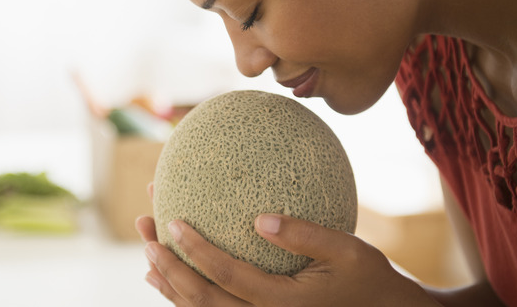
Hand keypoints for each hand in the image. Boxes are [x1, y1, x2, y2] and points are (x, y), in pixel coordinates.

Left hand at [136, 184, 439, 305]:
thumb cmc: (369, 280)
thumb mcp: (349, 251)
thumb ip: (305, 235)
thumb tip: (260, 218)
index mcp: (282, 303)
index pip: (226, 276)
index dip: (196, 251)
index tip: (172, 221)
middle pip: (201, 300)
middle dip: (168, 266)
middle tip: (146, 233)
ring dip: (169, 282)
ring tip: (147, 251)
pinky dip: (184, 298)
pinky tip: (165, 277)